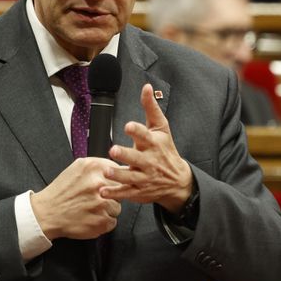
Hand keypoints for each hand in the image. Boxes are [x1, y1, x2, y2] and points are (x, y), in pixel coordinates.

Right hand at [31, 157, 121, 240]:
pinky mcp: (101, 221)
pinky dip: (103, 222)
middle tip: (97, 198)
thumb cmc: (61, 192)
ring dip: (107, 210)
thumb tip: (119, 168)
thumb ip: (99, 166)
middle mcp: (98, 183)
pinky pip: (112, 221)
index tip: (112, 185)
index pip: (120, 171)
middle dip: (112, 195)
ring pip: (117, 207)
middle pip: (121, 189)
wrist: (47, 213)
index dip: (117, 180)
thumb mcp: (77, 169)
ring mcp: (101, 203)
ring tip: (91, 209)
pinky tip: (90, 218)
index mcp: (93, 167)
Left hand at [102, 84, 192, 213]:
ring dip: (118, 175)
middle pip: (137, 158)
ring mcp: (144, 177)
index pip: (146, 136)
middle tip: (114, 150)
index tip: (128, 126)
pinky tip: (103, 191)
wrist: (178, 180)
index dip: (137, 131)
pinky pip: (126, 192)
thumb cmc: (166, 150)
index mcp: (154, 143)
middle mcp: (150, 161)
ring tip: (107, 171)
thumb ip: (151, 108)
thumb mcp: (161, 128)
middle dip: (126, 154)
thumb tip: (146, 87)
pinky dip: (114, 193)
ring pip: (130, 177)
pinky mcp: (139, 190)